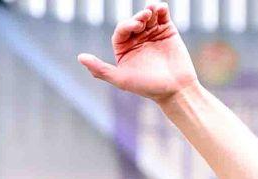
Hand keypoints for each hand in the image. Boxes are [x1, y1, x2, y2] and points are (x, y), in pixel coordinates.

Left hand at [78, 3, 197, 104]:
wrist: (176, 90)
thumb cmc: (149, 87)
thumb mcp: (122, 80)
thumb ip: (100, 70)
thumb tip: (80, 57)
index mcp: (125, 48)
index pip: (121, 30)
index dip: (127, 25)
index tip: (135, 26)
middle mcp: (138, 40)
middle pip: (134, 21)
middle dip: (138, 17)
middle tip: (144, 18)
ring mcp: (153, 34)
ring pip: (148, 16)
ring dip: (149, 11)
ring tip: (152, 10)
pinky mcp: (168, 32)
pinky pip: (162, 16)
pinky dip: (161, 9)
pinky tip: (160, 7)